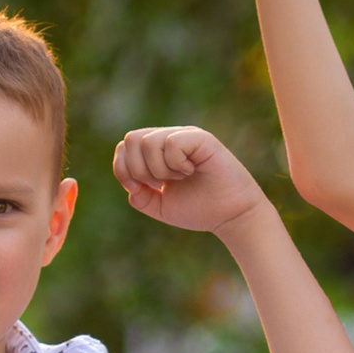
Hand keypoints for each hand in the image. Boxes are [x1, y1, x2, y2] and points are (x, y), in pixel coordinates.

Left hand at [113, 126, 269, 234]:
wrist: (230, 216)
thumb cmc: (200, 209)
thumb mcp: (161, 206)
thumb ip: (140, 196)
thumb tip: (130, 182)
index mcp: (158, 151)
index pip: (124, 146)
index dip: (123, 169)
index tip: (140, 189)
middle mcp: (171, 138)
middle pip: (131, 139)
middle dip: (138, 170)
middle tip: (161, 183)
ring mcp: (186, 136)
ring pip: (148, 142)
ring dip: (158, 169)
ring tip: (179, 178)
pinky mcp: (202, 139)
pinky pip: (172, 143)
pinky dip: (175, 163)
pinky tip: (190, 171)